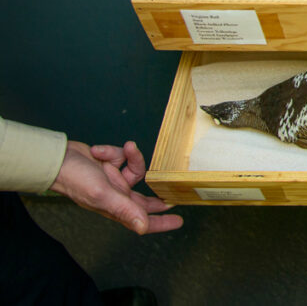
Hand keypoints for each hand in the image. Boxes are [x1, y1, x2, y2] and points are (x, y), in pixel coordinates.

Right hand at [50, 140, 183, 234]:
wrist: (57, 158)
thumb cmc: (75, 179)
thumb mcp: (102, 194)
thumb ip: (124, 209)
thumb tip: (142, 228)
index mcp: (116, 208)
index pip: (143, 220)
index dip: (161, 222)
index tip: (179, 221)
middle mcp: (117, 195)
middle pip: (144, 198)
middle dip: (159, 193)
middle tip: (175, 188)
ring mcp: (113, 179)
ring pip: (136, 169)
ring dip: (132, 157)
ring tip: (125, 149)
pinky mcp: (109, 164)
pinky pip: (122, 156)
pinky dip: (114, 151)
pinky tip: (99, 151)